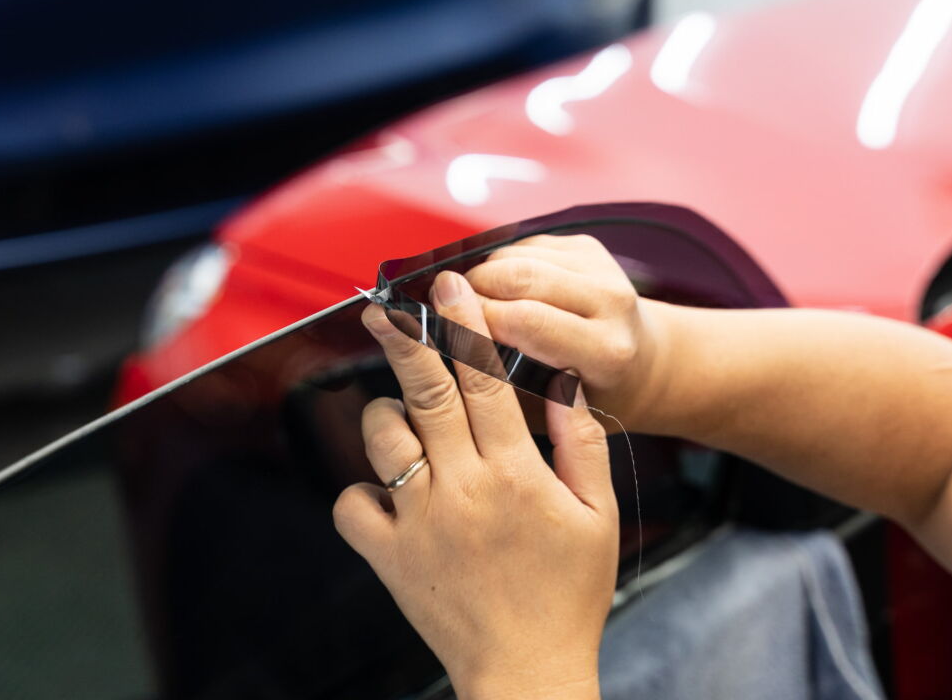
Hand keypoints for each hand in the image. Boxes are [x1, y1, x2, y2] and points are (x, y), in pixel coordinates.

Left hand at [332, 271, 617, 699]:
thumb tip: (564, 383)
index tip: (449, 289)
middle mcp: (460, 489)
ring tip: (411, 421)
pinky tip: (392, 494)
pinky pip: (352, 503)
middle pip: (424, 392)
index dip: (464, 326)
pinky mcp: (388, 556)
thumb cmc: (569, 594)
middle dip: (404, 338)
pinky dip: (364, 490)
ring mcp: (418, 522)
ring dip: (390, 415)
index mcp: (516, 475)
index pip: (484, 380)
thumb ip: (582, 442)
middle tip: (387, 305)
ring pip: (382, 437)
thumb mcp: (599, 515)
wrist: (527, 673)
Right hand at [465, 234, 667, 430]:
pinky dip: (500, 264)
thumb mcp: (547, 409)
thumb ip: (504, 379)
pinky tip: (500, 291)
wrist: (641, 364)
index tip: (444, 326)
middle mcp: (612, 303)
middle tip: (446, 309)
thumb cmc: (590, 396)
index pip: (526, 321)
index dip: (475, 320)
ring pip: (516, 255)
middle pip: (518, 277)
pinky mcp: (588, 247)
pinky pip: (524, 245)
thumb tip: (448, 344)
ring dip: (481, 274)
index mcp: (606, 350)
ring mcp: (602, 268)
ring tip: (470, 303)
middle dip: (471, 289)